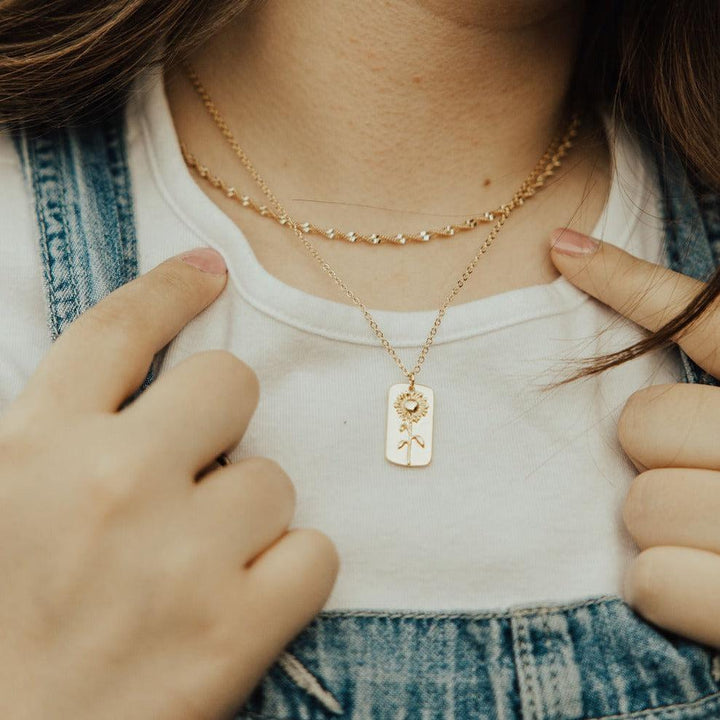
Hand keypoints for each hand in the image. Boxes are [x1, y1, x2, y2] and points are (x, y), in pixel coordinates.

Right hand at [0, 247, 337, 719]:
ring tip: (197, 565)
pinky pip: (316, 554)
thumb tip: (134, 375)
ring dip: (248, 515)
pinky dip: (290, 573)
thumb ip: (60, 431)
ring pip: (275, 479)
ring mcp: (179, 559)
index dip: (168, 291)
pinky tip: (242, 601)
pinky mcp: (233, 632)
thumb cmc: (6, 619)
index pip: (116, 331)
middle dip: (221, 419)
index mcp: (35, 447)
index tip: (207, 274)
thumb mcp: (4, 499)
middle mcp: (110, 485)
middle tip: (194, 470)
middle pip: (229, 383)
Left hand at [550, 228, 719, 648]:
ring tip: (712, 542)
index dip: (629, 282)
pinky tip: (703, 592)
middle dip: (652, 456)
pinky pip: (653, 580)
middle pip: (644, 425)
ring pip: (642, 504)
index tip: (562, 249)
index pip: (704, 322)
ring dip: (658, 529)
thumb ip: (695, 352)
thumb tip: (566, 248)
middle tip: (698, 482)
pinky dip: (664, 590)